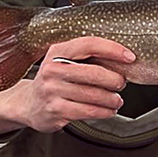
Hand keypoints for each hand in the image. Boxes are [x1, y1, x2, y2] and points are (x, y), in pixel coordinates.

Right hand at [0, 37, 134, 134]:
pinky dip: (104, 112)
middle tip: (122, 83)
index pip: (89, 44)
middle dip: (115, 79)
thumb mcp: (64, 62)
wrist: (28, 104)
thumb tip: (123, 59)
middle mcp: (52, 69)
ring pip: (94, 95)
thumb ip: (87, 58)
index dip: (113, 49)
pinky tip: (109, 110)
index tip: (129, 57)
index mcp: (57, 51)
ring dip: (112, 99)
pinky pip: (88, 111)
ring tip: (117, 99)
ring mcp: (52, 91)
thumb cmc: (55, 80)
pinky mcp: (55, 110)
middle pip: (94, 72)